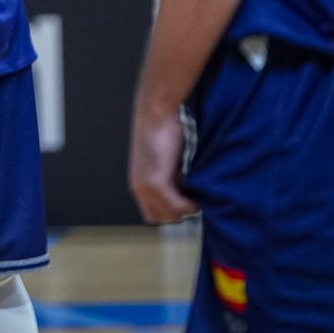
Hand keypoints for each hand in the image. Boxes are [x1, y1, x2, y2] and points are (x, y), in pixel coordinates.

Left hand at [128, 101, 198, 223]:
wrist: (156, 113)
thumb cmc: (163, 132)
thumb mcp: (165, 162)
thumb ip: (170, 179)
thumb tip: (186, 192)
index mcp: (139, 184)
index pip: (153, 215)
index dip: (171, 209)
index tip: (184, 194)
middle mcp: (139, 188)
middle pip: (162, 219)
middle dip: (179, 210)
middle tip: (190, 190)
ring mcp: (146, 186)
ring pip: (171, 216)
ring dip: (186, 207)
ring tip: (191, 186)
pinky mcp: (156, 181)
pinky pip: (176, 205)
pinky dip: (189, 203)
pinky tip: (194, 191)